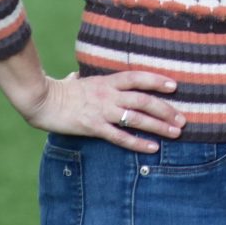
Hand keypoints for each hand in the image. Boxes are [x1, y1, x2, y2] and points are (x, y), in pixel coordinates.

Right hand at [15, 70, 185, 153]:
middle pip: (145, 100)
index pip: (139, 78)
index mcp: (108, 81)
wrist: (42, 101)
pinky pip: (121, 137)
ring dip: (159, 126)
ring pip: (138, 119)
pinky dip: (138, 142)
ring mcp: (103, 111)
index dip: (158, 81)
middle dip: (167, 110)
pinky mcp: (94, 127)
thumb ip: (86, 77)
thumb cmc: (59, 89)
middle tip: (183, 119)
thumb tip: (79, 76)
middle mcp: (110, 95)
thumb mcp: (79, 79)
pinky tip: (152, 148)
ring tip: (176, 133)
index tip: (175, 86)